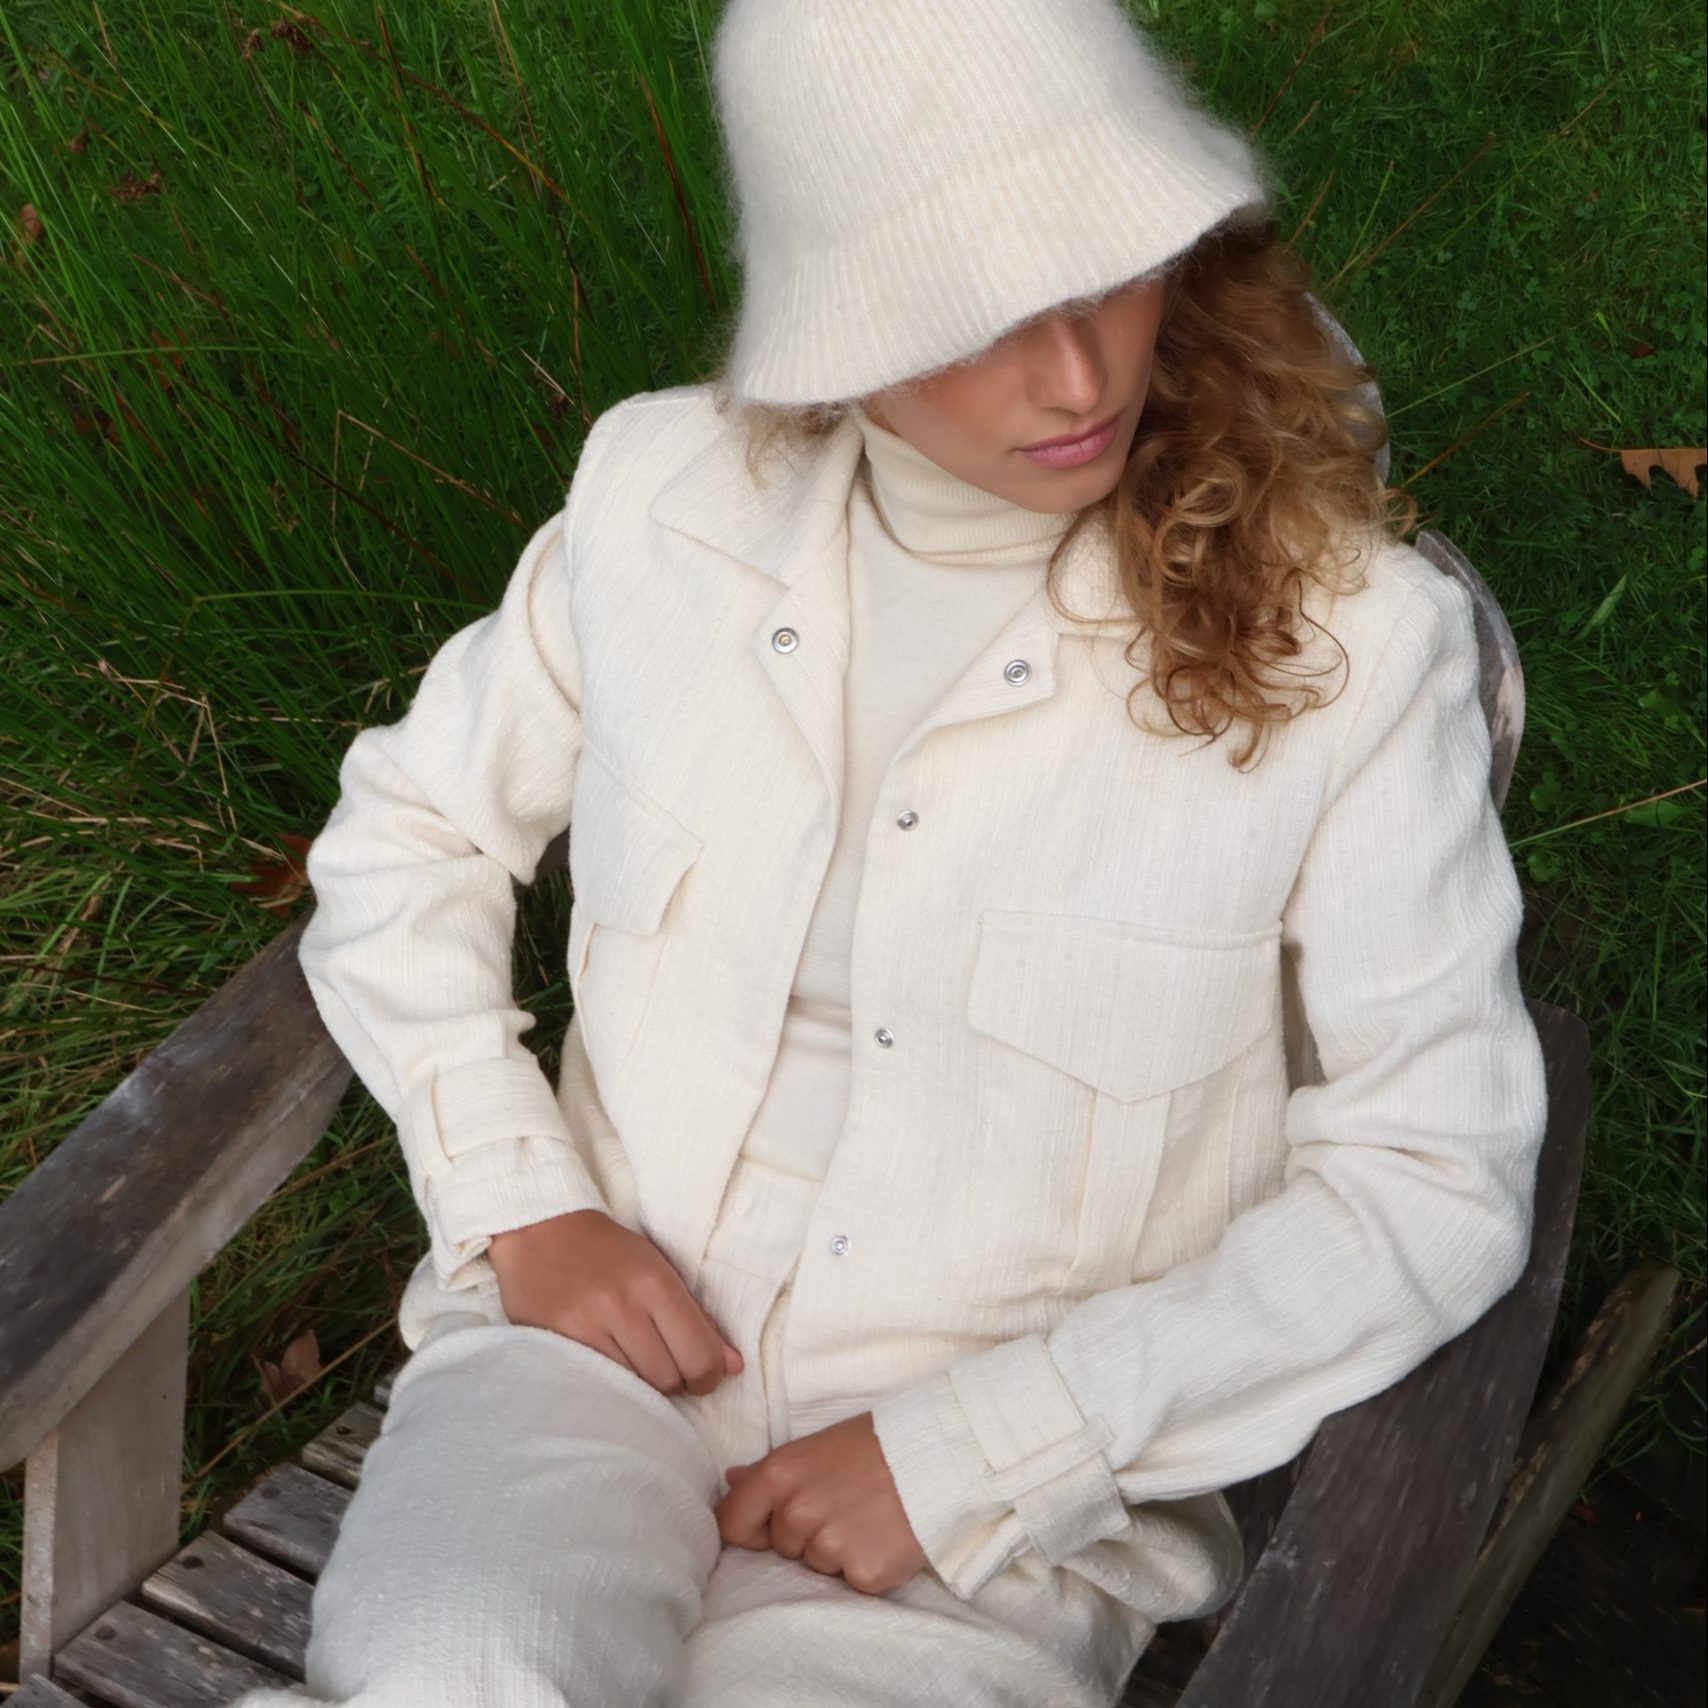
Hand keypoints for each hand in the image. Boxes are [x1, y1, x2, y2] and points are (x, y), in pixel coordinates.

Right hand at [487, 1209, 743, 1396]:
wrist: (539, 1231)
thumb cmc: (608, 1251)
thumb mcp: (659, 1270)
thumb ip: (698, 1318)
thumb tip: (733, 1366)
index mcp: (655, 1283)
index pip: (700, 1356)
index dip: (709, 1378)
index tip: (704, 1377)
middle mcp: (623, 1305)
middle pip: (668, 1379)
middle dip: (676, 1383)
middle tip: (668, 1368)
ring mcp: (587, 1325)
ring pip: (634, 1388)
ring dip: (642, 1387)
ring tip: (636, 1363)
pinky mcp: (557, 1341)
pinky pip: (599, 1384)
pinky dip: (612, 1383)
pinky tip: (610, 1367)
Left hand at [714, 1411, 928, 1595]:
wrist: (936, 1455)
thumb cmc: (874, 1444)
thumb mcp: (816, 1445)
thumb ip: (771, 1470)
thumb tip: (732, 1479)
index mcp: (780, 1475)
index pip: (732, 1521)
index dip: (750, 1527)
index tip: (769, 1525)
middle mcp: (798, 1511)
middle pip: (781, 1546)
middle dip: (806, 1534)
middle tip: (843, 1504)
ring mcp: (831, 1545)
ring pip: (817, 1565)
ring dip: (838, 1549)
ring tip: (868, 1516)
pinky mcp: (864, 1572)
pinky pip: (852, 1580)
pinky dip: (867, 1565)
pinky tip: (885, 1536)